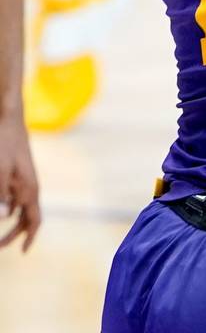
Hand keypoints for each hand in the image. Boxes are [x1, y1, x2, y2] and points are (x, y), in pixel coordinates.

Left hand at [0, 113, 39, 252]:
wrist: (8, 120)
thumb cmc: (3, 145)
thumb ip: (0, 196)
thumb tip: (3, 218)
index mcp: (30, 189)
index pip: (34, 220)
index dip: (29, 237)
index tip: (22, 252)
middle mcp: (31, 187)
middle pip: (29, 217)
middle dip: (16, 233)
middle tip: (1, 246)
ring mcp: (25, 180)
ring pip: (22, 208)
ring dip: (13, 222)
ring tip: (0, 234)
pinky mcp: (18, 174)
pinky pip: (17, 198)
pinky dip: (10, 208)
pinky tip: (4, 211)